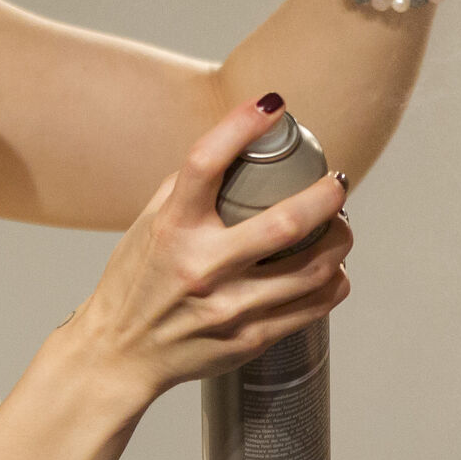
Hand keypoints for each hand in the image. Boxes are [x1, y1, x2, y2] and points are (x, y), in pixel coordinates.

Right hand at [41, 96, 351, 423]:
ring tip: (340, 227)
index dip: (241, 125)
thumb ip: (188, 187)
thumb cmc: (135, 283)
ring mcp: (229, 308)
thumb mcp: (149, 225)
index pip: (204, 163)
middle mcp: (201, 267)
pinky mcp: (250, 339)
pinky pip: (315, 306)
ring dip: (341, 241)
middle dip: (327, 197)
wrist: (119, 355)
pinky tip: (332, 269)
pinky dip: (335, 281)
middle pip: (286, 224)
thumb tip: (239, 144)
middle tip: (337, 184)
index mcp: (172, 229)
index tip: (272, 104)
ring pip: (315, 269)